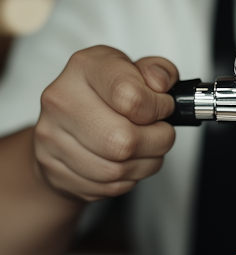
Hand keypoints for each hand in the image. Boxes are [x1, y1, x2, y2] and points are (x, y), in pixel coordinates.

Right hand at [34, 46, 176, 201]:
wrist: (64, 125)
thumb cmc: (104, 97)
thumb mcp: (135, 71)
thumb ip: (157, 71)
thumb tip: (160, 83)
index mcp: (85, 68)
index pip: (131, 97)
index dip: (159, 108)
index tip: (163, 108)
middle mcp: (63, 100)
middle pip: (124, 140)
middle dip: (157, 142)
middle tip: (160, 133)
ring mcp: (54, 138)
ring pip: (118, 169)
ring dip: (146, 163)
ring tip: (145, 148)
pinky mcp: (57, 171)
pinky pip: (108, 186)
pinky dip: (129, 179)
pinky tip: (126, 162)